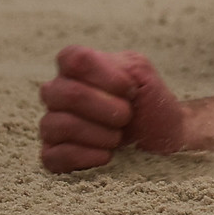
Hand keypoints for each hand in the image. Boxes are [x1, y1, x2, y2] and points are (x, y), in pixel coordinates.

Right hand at [38, 47, 191, 172]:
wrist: (161, 143)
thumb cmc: (151, 106)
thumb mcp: (146, 77)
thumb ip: (125, 68)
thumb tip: (98, 85)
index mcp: (79, 70)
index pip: (72, 58)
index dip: (103, 74)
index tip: (129, 89)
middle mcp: (59, 94)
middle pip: (66, 93)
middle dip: (106, 107)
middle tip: (127, 115)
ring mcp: (52, 125)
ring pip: (56, 125)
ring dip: (98, 133)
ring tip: (119, 137)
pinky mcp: (52, 155)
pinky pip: (53, 156)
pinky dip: (86, 156)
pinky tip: (106, 155)